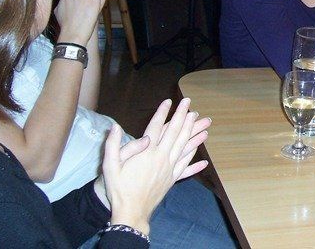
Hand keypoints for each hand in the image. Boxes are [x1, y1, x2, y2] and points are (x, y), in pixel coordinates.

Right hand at [101, 98, 210, 232]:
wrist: (130, 212)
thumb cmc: (118, 189)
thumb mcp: (110, 166)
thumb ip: (113, 146)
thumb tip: (116, 127)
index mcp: (146, 153)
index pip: (156, 127)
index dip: (162, 113)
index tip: (169, 102)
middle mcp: (161, 158)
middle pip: (175, 132)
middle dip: (182, 116)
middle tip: (189, 103)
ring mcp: (169, 168)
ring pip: (185, 146)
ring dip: (194, 133)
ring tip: (203, 121)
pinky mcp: (172, 179)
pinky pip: (187, 166)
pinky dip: (196, 161)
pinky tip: (205, 158)